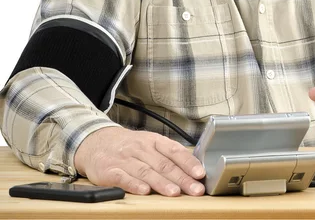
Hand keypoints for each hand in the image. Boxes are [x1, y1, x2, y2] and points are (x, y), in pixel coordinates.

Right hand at [74, 126, 205, 195]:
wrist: (97, 142)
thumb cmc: (130, 147)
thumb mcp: (149, 144)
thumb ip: (167, 155)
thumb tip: (193, 169)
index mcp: (153, 140)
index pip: (174, 150)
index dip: (188, 162)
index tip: (200, 174)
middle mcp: (141, 148)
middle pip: (163, 164)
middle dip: (181, 178)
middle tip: (195, 189)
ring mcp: (125, 159)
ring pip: (146, 171)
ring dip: (162, 183)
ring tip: (175, 192)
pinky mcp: (110, 170)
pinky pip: (123, 177)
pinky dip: (134, 185)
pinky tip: (144, 192)